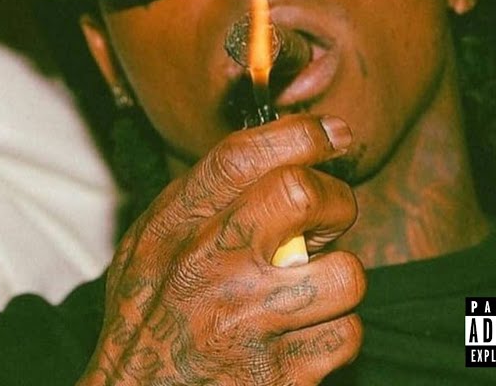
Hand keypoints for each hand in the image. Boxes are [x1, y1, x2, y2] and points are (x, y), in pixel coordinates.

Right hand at [79, 114, 364, 385]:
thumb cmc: (149, 319)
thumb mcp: (151, 247)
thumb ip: (201, 198)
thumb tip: (280, 145)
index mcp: (172, 229)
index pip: (241, 156)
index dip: (301, 134)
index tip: (333, 134)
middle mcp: (205, 269)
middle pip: (300, 194)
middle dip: (336, 202)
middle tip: (329, 220)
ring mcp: (244, 323)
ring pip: (344, 274)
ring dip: (336, 283)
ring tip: (308, 293)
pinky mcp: (278, 375)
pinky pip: (346, 335)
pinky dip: (333, 336)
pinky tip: (302, 338)